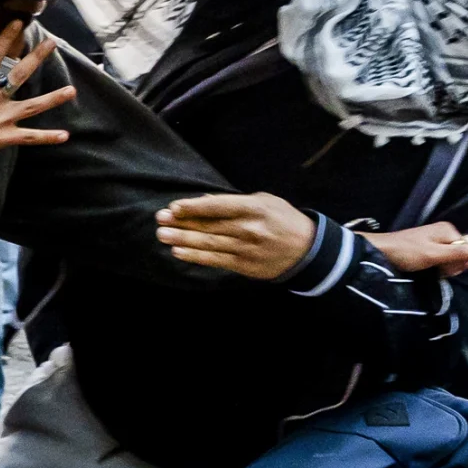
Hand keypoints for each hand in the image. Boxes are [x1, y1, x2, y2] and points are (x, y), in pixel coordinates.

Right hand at [0, 24, 74, 177]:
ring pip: (32, 106)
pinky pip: (29, 137)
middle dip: (36, 58)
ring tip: (71, 90)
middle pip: (19, 74)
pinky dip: (47, 137)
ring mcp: (1, 118)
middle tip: (52, 44)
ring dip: (53, 98)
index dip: (6, 38)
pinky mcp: (4, 137)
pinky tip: (64, 136)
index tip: (18, 23)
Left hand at [155, 190, 319, 280]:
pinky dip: (195, 257)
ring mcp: (246, 249)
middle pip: (209, 226)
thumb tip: (205, 202)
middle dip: (182, 223)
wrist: (306, 250)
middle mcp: (248, 229)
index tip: (174, 207)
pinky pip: (215, 260)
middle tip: (160, 219)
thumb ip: (234, 202)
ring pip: (209, 244)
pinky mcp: (244, 265)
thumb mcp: (264, 201)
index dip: (194, 207)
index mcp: (254, 208)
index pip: (218, 207)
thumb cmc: (282, 219)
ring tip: (162, 235)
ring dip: (183, 240)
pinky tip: (179, 252)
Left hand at [360, 220, 467, 274]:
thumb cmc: (408, 252)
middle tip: (436, 269)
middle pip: (461, 254)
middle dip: (452, 265)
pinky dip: (437, 266)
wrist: (380, 252)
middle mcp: (444, 232)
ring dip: (444, 267)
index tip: (446, 269)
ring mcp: (436, 240)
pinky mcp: (428, 247)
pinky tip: (428, 269)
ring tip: (431, 269)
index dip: (460, 263)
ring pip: (451, 258)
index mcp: (449, 230)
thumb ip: (461, 253)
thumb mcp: (436, 254)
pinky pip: (441, 259)